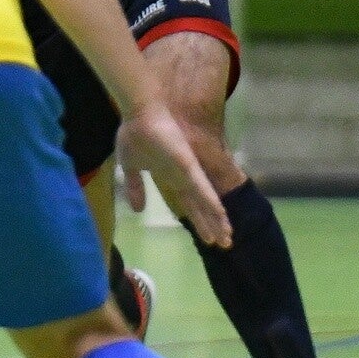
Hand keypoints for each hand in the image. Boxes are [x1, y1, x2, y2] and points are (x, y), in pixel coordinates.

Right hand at [116, 103, 231, 248]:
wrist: (137, 112)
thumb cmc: (134, 133)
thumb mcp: (130, 166)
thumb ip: (135, 188)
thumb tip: (138, 210)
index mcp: (171, 178)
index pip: (189, 204)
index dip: (199, 221)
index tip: (209, 239)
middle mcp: (184, 177)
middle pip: (201, 207)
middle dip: (213, 226)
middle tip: (226, 245)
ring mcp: (188, 171)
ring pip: (206, 201)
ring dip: (217, 220)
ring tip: (228, 239)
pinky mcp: (188, 164)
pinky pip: (201, 187)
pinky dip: (211, 202)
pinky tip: (222, 216)